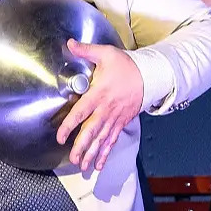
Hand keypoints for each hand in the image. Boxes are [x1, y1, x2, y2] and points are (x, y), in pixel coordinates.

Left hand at [55, 40, 143, 173]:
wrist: (149, 75)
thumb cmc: (126, 65)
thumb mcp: (106, 53)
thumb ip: (86, 50)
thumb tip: (69, 44)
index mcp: (98, 94)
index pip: (81, 112)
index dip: (69, 125)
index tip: (60, 136)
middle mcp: (106, 109)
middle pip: (92, 131)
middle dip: (82, 147)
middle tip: (73, 159)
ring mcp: (115, 118)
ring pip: (102, 139)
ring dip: (92, 154)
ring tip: (83, 167)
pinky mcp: (122, 122)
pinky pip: (112, 140)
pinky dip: (106, 152)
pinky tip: (100, 164)